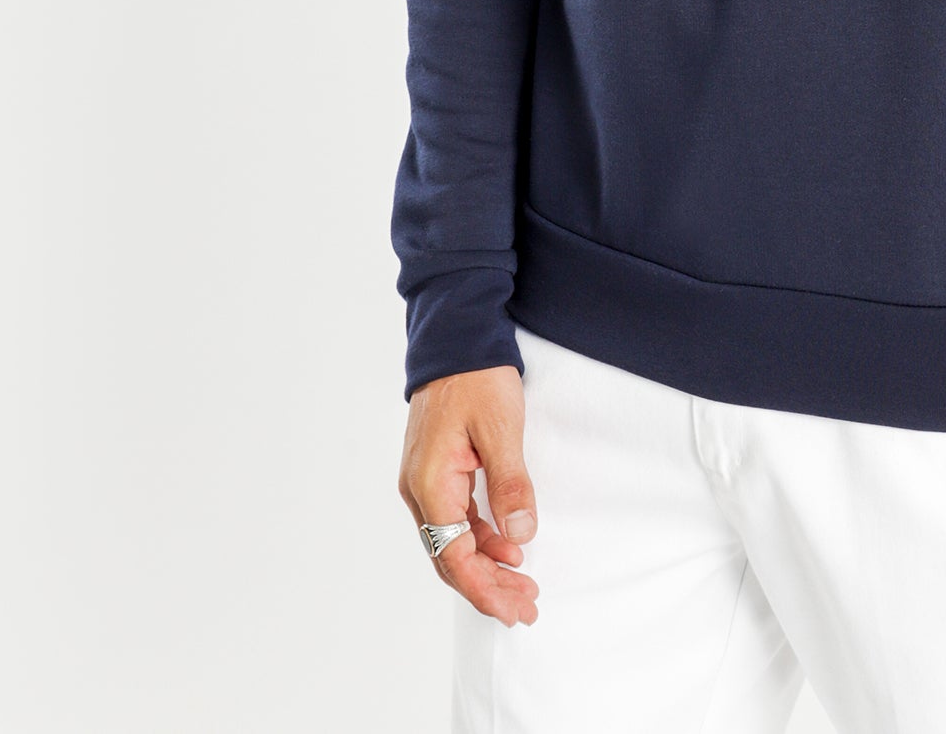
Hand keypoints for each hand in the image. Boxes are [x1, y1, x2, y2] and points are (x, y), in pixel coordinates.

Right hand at [399, 365, 541, 624]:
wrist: (455, 338)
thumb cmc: (476, 376)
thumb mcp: (501, 429)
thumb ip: (510, 484)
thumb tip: (520, 534)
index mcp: (430, 483)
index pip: (455, 556)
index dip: (485, 588)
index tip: (515, 607)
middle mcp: (419, 490)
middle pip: (450, 558)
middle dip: (488, 587)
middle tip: (526, 607)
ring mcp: (424, 482)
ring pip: (452, 542)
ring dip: (486, 566)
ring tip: (523, 584)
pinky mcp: (435, 472)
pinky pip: (455, 520)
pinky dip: (481, 539)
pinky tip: (508, 546)